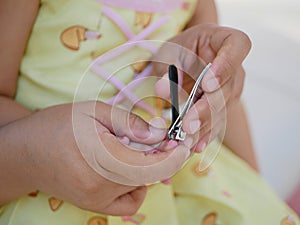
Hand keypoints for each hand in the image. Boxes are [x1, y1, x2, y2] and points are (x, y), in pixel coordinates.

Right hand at [1, 101, 188, 214]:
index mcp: (102, 156)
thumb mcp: (94, 112)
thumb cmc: (58, 125)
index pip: (153, 165)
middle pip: (149, 176)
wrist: (26, 152)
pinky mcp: (93, 206)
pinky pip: (127, 203)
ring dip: (148, 169)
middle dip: (163, 158)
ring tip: (135, 151)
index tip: (184, 145)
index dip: (174, 157)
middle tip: (161, 142)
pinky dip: (136, 188)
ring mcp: (96, 200)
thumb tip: (159, 134)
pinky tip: (128, 172)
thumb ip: (129, 122)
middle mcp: (100, 185)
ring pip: (140, 187)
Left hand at [154, 24, 250, 151]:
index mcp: (225, 41)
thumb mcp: (170, 52)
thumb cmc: (181, 50)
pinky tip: (195, 146)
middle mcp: (234, 68)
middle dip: (206, 109)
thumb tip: (163, 89)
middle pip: (227, 88)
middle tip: (187, 124)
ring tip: (186, 140)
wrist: (186, 59)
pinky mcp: (223, 107)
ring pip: (222, 110)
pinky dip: (204, 135)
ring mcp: (231, 89)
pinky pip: (217, 121)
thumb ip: (168, 67)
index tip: (207, 84)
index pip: (237, 47)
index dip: (226, 66)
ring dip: (203, 127)